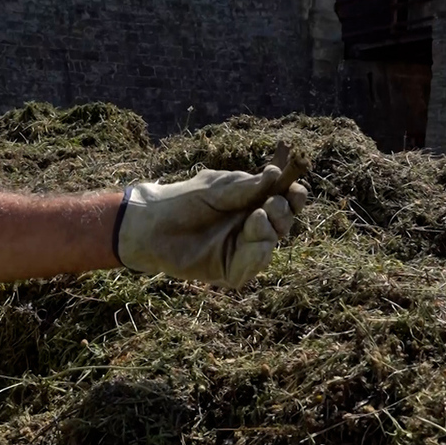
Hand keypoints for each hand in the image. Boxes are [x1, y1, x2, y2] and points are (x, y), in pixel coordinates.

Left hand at [114, 161, 307, 288]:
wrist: (150, 226)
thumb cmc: (181, 201)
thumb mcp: (215, 188)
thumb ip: (246, 186)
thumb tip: (276, 174)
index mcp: (250, 203)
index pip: (283, 201)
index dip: (294, 197)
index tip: (295, 191)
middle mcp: (250, 227)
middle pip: (283, 223)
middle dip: (283, 213)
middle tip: (270, 205)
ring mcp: (241, 249)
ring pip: (272, 245)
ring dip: (271, 231)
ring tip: (257, 218)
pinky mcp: (230, 270)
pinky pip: (254, 266)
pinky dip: (258, 255)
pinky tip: (254, 242)